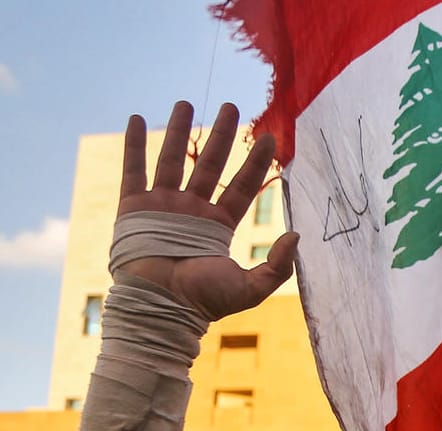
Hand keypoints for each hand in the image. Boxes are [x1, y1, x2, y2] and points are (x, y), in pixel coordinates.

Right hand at [117, 101, 296, 319]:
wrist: (161, 307)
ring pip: (172, 159)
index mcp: (219, 226)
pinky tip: (139, 119)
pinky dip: (135, 144)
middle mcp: (192, 211)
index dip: (255, 162)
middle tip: (231, 106)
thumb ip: (278, 266)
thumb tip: (298, 235)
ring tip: (186, 102)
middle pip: (210, 164)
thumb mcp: (251, 287)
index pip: (243, 186)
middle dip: (221, 135)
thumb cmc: (204, 302)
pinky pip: (134, 170)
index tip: (269, 137)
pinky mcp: (135, 207)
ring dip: (179, 130)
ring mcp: (163, 206)